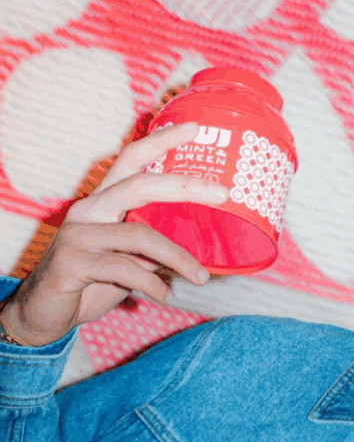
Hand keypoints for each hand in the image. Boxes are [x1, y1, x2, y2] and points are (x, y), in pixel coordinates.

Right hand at [0, 122, 228, 345]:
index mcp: (102, 202)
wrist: (44, 313)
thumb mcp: (128, 262)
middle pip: (140, 185)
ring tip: (201, 278)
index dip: (161, 140)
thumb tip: (200, 252)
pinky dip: (153, 284)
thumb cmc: (90, 283)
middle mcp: (88, 211)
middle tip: (222, 194)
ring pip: (141, 236)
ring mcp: (78, 235)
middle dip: (185, 187)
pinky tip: (165, 295)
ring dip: (178, 258)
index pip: (131, 159)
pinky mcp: (71, 263)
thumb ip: (154, 250)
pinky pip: (125, 270)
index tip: (194, 128)